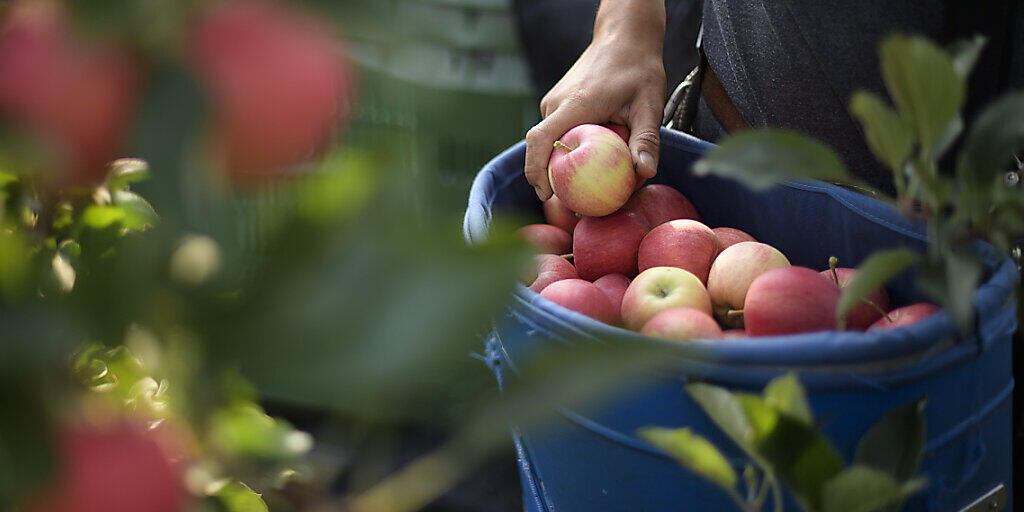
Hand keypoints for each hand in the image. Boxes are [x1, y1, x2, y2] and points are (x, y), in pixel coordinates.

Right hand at [524, 0, 666, 200]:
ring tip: (587, 179)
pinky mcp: (556, 103)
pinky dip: (567, 147)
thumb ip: (646, 139)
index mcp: (574, 105)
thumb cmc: (638, 68)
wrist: (624, 37)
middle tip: (575, 200)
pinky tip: (589, 157)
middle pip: (542, 148)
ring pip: (550, 141)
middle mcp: (556, 104)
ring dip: (563, 161)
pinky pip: (556, 132)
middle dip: (552, 176)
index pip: (540, 140)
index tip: (546, 194)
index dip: (536, 170)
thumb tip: (645, 173)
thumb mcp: (649, 104)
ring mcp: (553, 102)